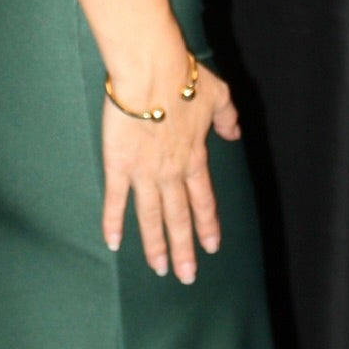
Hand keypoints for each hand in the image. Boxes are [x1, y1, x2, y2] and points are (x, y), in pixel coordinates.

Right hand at [100, 54, 240, 282]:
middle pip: (179, 218)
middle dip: (184, 249)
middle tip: (186, 276)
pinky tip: (113, 243)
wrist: (153, 72)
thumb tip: (235, 132)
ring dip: (156, 245)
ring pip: (151, 217)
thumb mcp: (219, 95)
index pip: (203, 200)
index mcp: (195, 157)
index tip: (211, 247)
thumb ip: (228, 117)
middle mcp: (172, 172)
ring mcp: (145, 172)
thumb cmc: (185, 78)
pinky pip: (116, 200)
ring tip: (159, 269)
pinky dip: (113, 223)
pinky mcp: (119, 165)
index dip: (207, 225)